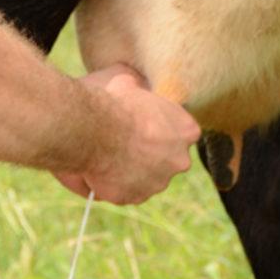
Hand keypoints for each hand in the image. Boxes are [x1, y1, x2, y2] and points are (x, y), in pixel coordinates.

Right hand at [54, 65, 200, 204]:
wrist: (92, 130)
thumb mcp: (130, 81)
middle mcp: (179, 160)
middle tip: (122, 141)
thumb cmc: (112, 102)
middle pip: (166, 158)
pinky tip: (97, 169)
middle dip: (148, 153)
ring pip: (145, 177)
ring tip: (105, 155)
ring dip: (130, 169)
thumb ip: (139, 89)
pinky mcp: (134, 197)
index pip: (182, 131)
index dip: (160, 127)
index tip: (143, 124)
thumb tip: (134, 85)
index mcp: (186, 130)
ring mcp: (157, 182)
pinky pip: (124, 191)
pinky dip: (112, 183)